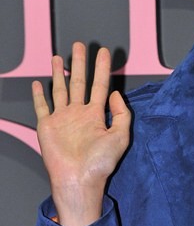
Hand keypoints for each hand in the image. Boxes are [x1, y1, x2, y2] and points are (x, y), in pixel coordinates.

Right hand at [32, 42, 130, 225]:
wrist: (78, 179)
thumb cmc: (100, 163)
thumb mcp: (120, 136)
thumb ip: (121, 113)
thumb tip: (116, 93)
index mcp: (96, 115)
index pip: (100, 85)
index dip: (102, 68)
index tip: (103, 52)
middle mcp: (79, 114)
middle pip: (79, 82)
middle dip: (79, 63)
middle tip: (80, 45)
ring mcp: (62, 119)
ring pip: (60, 89)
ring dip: (59, 73)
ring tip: (58, 57)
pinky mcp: (47, 126)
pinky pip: (42, 107)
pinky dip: (39, 95)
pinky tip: (39, 84)